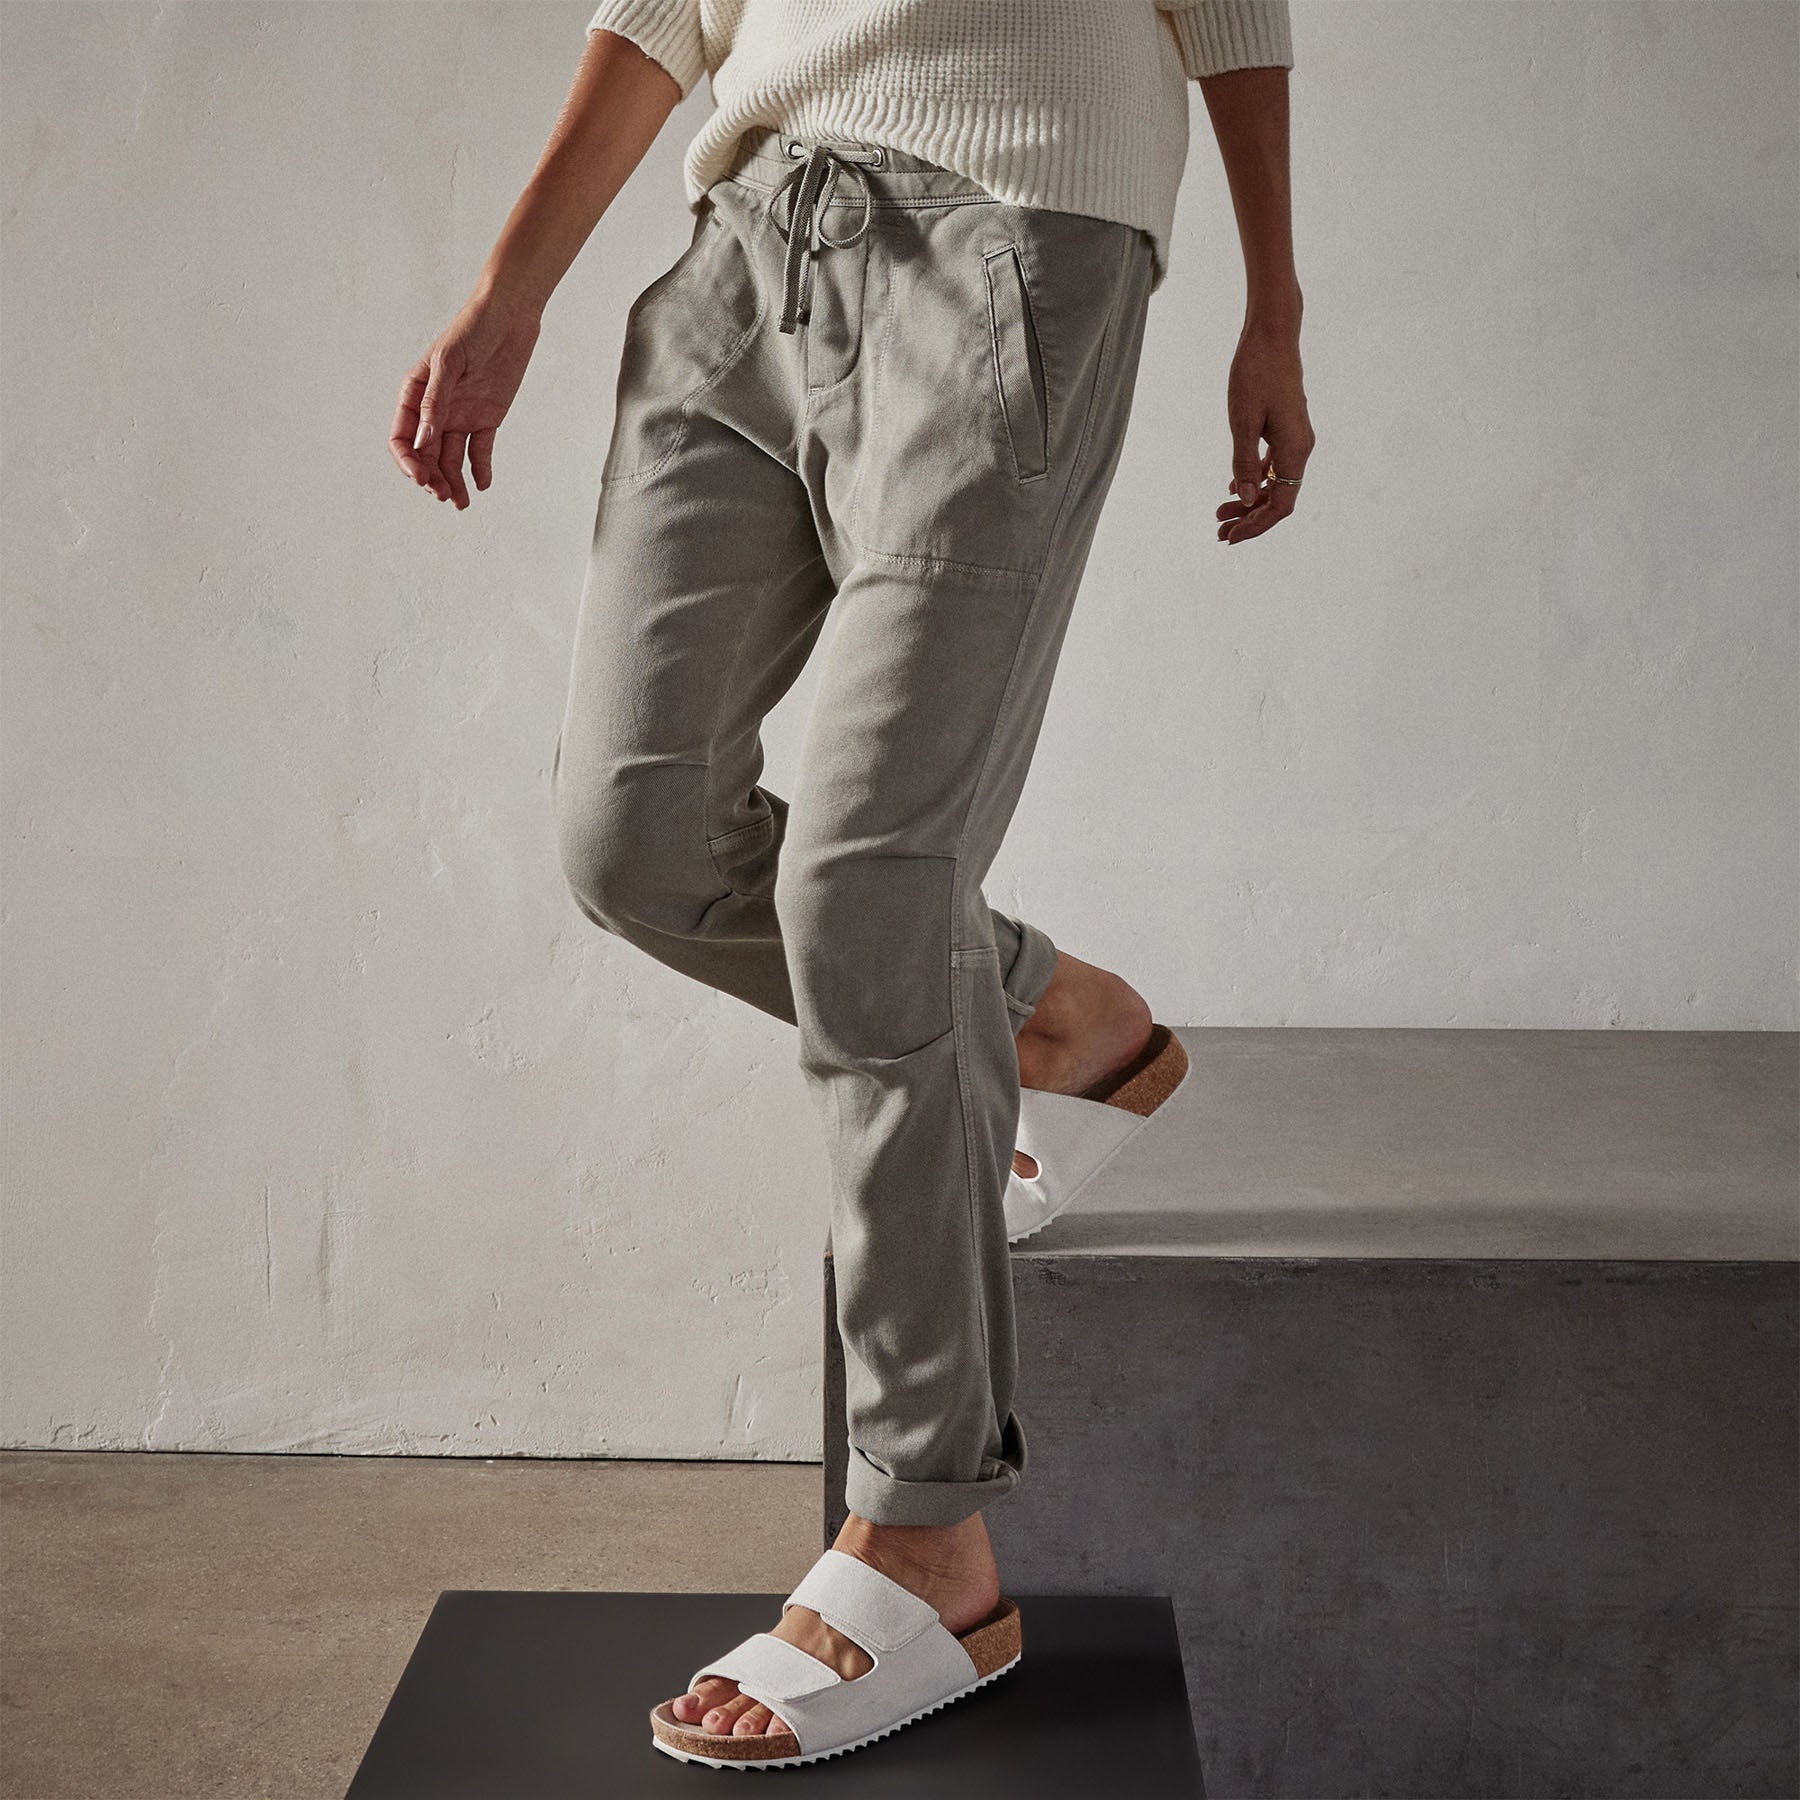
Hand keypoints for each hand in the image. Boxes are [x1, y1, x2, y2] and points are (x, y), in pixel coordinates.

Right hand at [389, 290, 542, 508]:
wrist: (510, 316)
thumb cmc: (473, 329)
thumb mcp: (449, 363)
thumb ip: (436, 402)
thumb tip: (423, 441)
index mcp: (416, 393)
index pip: (402, 437)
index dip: (408, 461)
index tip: (421, 478)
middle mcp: (435, 409)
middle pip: (426, 454)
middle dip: (432, 478)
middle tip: (444, 496)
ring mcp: (461, 415)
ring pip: (451, 458)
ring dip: (453, 482)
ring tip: (461, 503)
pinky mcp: (487, 418)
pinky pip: (480, 450)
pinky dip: (480, 469)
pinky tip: (482, 485)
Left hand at [1217, 316, 1312, 544]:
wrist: (1272, 335)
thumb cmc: (1255, 373)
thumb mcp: (1243, 422)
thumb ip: (1246, 463)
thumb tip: (1248, 500)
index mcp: (1294, 450)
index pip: (1281, 505)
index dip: (1256, 526)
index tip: (1229, 538)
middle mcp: (1300, 448)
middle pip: (1279, 498)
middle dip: (1249, 518)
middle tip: (1218, 532)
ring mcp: (1295, 438)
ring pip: (1275, 483)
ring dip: (1250, 501)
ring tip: (1220, 513)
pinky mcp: (1286, 428)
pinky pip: (1274, 465)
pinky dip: (1256, 479)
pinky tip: (1235, 486)